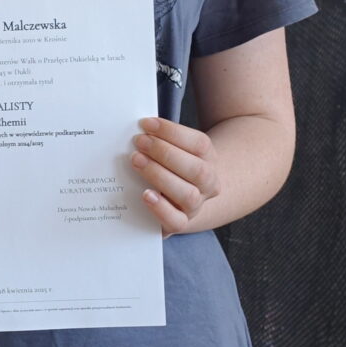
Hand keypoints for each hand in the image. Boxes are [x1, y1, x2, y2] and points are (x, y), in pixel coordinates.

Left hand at [132, 115, 222, 234]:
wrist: (181, 196)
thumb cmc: (170, 165)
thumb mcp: (172, 148)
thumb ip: (160, 139)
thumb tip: (139, 129)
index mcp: (208, 158)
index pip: (199, 144)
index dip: (172, 132)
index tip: (146, 124)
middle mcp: (208, 183)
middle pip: (196, 169)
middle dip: (165, 153)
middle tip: (139, 142)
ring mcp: (196, 205)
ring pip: (188, 194)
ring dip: (160, 175)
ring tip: (136, 161)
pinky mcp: (180, 222)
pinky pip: (177, 221)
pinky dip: (161, 208)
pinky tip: (145, 195)